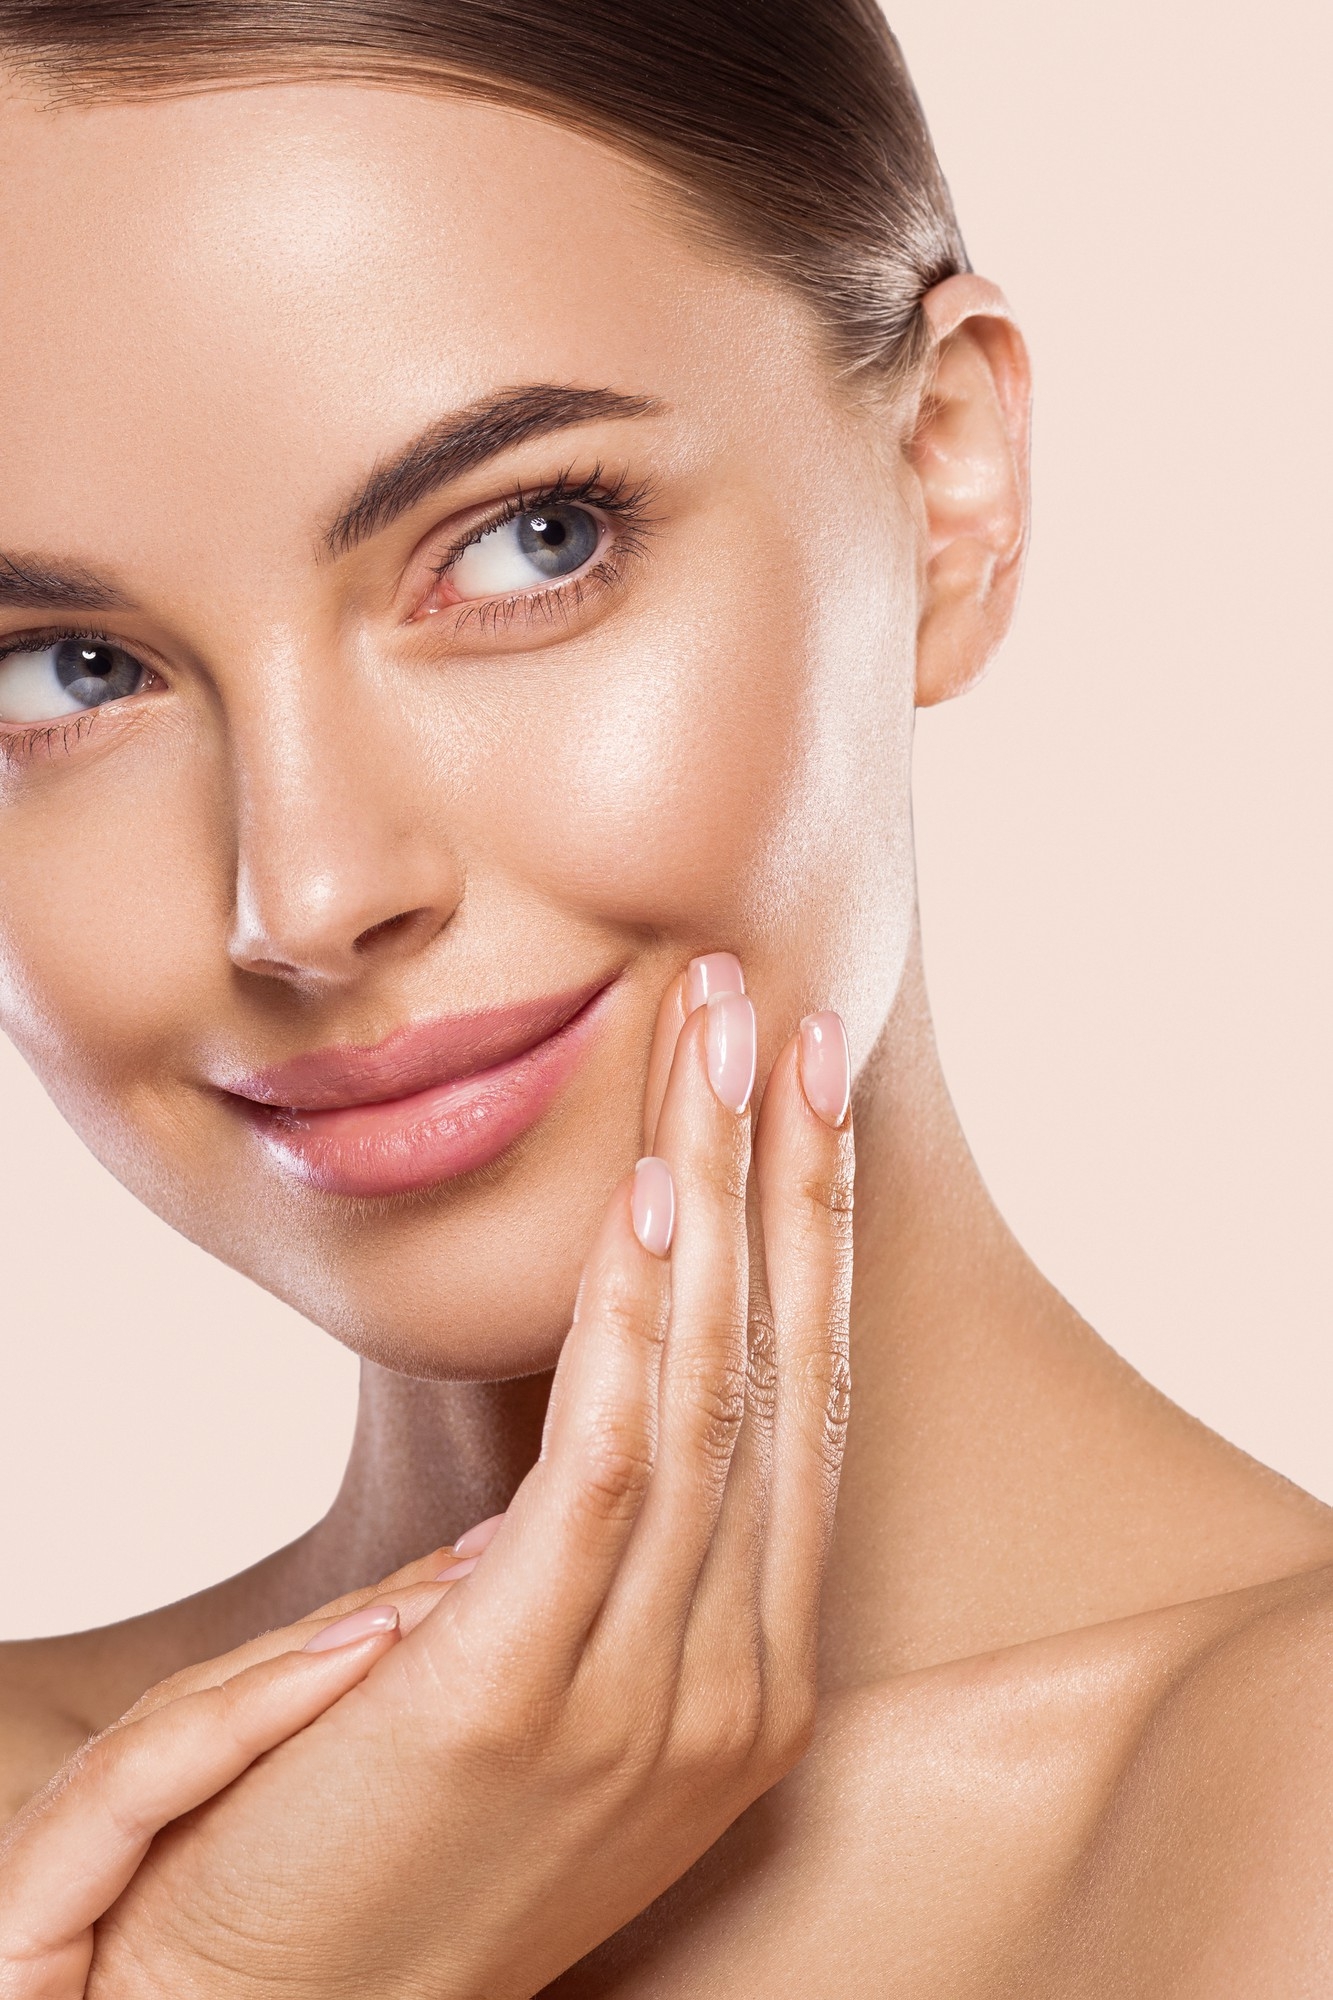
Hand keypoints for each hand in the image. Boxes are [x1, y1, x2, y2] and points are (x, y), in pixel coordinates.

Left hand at [82, 962, 854, 1997]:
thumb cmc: (386, 1854)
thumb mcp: (529, 1693)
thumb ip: (579, 1569)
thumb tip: (589, 1442)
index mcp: (748, 1676)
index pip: (796, 1409)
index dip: (809, 1240)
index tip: (799, 1099)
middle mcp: (735, 1684)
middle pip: (780, 1375)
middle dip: (790, 1180)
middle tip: (777, 1019)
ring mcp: (653, 1701)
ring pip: (710, 1395)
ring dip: (723, 1199)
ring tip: (716, 1045)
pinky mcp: (530, 1700)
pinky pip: (610, 1469)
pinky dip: (641, 1323)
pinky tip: (659, 1199)